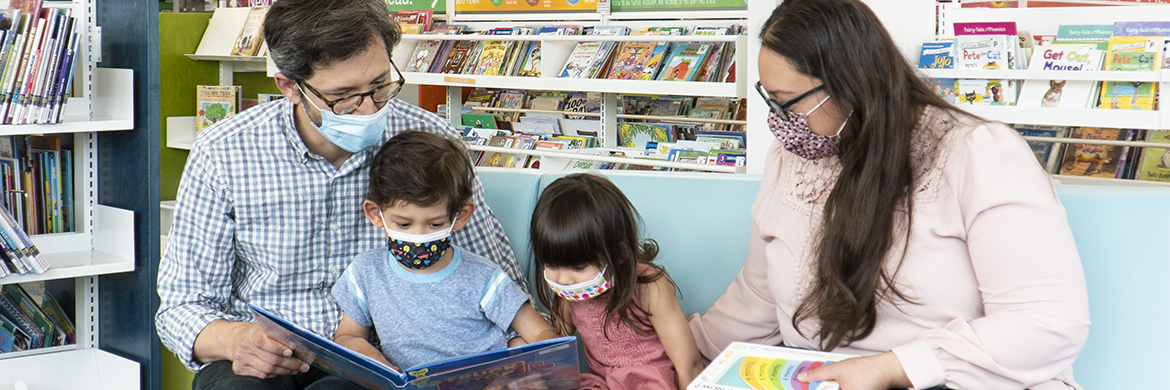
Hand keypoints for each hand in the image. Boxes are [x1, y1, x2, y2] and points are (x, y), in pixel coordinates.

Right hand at [230, 322, 310, 377]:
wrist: (235, 339)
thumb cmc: (256, 333)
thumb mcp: (266, 327)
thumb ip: (280, 332)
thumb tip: (298, 342)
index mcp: (252, 332)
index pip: (264, 342)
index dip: (278, 348)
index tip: (291, 351)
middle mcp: (245, 345)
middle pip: (270, 359)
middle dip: (290, 363)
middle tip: (302, 365)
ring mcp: (241, 358)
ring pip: (267, 369)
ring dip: (285, 371)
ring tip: (296, 369)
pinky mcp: (239, 368)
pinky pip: (261, 375)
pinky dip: (274, 374)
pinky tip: (282, 371)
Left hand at [796, 352, 910, 389]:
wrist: (887, 369)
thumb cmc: (867, 370)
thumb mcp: (838, 369)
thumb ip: (819, 374)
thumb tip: (802, 377)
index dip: (813, 388)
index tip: (801, 384)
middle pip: (830, 389)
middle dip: (823, 385)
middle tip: (808, 380)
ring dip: (831, 385)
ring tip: (823, 380)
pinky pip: (843, 389)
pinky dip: (838, 386)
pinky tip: (837, 382)